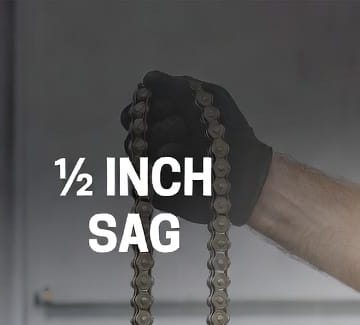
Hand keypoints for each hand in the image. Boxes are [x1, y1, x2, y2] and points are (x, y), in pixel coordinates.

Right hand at [120, 70, 272, 224]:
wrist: (243, 169)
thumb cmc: (229, 133)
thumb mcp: (208, 97)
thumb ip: (177, 85)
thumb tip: (147, 78)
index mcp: (165, 118)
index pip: (135, 111)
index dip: (140, 109)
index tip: (152, 106)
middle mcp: (156, 142)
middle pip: (134, 131)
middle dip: (159, 126)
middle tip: (183, 128)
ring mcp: (154, 167)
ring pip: (137, 154)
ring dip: (163, 147)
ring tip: (187, 150)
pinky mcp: (156, 192)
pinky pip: (142, 180)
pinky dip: (161, 172)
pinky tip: (181, 171)